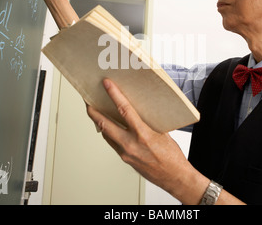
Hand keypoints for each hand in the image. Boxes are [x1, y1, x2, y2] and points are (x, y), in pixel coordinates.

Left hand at [86, 79, 209, 203]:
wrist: (174, 177)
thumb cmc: (172, 156)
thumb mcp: (162, 133)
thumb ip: (147, 122)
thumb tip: (137, 110)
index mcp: (143, 135)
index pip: (124, 110)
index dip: (114, 95)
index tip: (107, 84)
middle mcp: (131, 145)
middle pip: (104, 124)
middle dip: (93, 111)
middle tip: (87, 100)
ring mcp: (125, 153)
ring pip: (106, 134)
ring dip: (99, 122)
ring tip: (96, 111)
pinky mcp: (125, 159)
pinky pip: (112, 143)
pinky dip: (108, 133)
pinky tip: (109, 127)